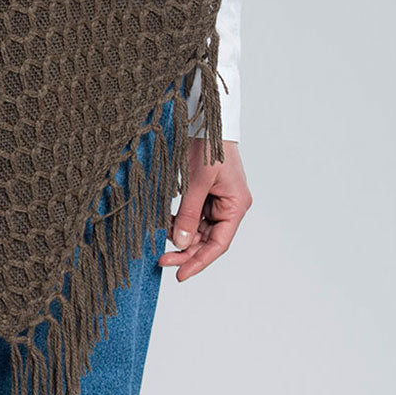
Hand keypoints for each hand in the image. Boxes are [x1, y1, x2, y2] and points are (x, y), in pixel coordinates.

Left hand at [157, 139, 250, 280]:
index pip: (218, 244)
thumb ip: (189, 213)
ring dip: (180, 235)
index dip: (199, 261)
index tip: (180, 275)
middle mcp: (229, 206)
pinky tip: (164, 224)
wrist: (206, 120)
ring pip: (198, 229)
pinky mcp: (205, 194)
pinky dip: (179, 221)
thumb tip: (179, 242)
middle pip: (207, 240)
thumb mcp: (197, 181)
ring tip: (159, 239)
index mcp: (236, 205)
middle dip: (185, 251)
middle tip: (162, 260)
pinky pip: (193, 216)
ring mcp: (217, 201)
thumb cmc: (209, 146)